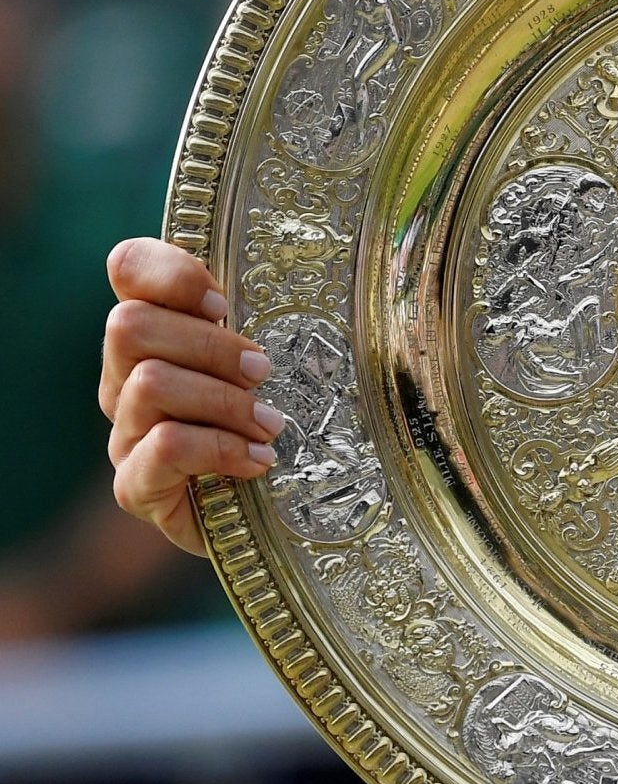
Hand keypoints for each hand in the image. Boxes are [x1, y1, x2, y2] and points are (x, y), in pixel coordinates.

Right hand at [100, 237, 279, 555]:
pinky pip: (162, 447)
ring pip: (149, 384)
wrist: (282, 516)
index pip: (128, 267)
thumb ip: (277, 318)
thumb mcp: (292, 362)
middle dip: (210, 345)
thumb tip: (325, 274)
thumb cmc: (292, 425)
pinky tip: (259, 462)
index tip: (224, 301)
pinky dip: (219, 449)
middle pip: (130, 325)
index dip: (171, 274)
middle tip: (263, 371)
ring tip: (270, 424)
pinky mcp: (135, 486)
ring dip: (223, 402)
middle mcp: (125, 376)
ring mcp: (126, 432)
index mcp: (157, 332)